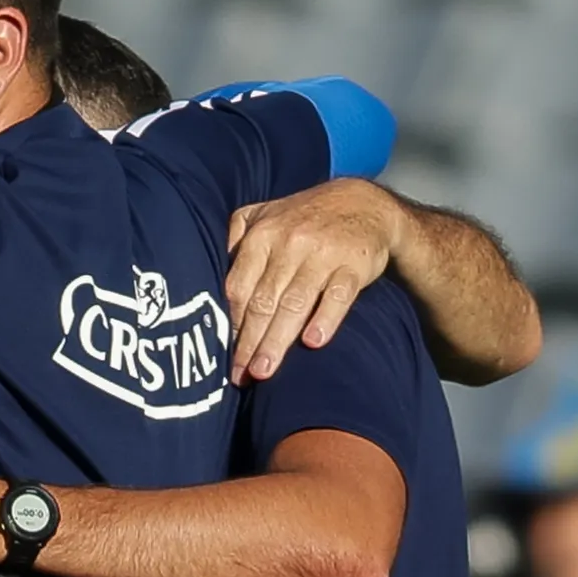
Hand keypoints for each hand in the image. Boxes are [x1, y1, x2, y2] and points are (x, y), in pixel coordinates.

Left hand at [224, 179, 401, 381]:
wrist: (363, 202)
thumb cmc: (305, 218)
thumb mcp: (265, 214)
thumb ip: (237, 237)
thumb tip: (214, 272)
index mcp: (263, 235)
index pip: (240, 287)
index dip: (232, 323)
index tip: (226, 355)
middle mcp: (290, 243)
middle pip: (264, 301)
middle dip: (250, 341)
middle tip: (242, 374)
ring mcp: (322, 254)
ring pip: (295, 303)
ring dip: (277, 340)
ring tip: (264, 371)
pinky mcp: (353, 264)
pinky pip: (338, 295)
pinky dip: (325, 318)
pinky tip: (313, 342)